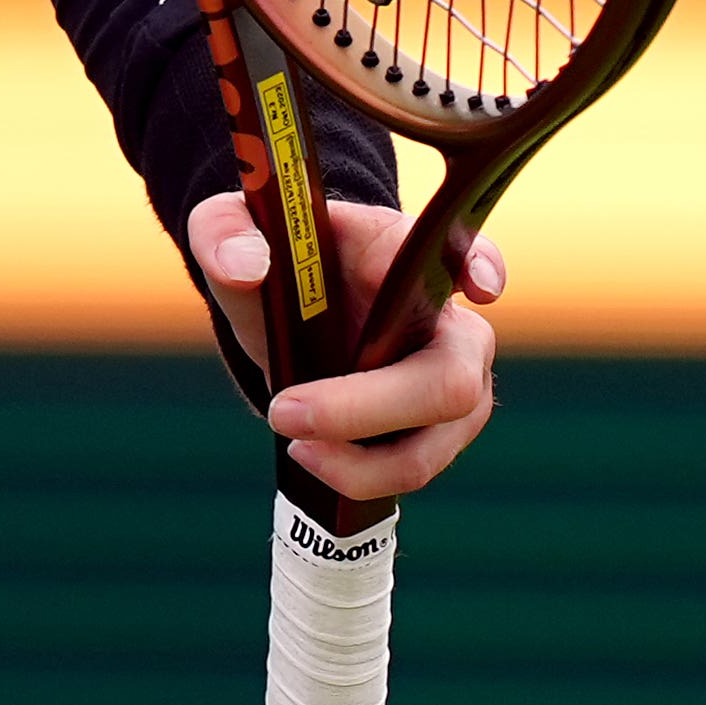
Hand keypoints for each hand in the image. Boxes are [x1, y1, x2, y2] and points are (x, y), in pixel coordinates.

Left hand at [184, 191, 507, 504]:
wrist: (291, 309)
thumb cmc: (276, 259)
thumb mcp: (229, 229)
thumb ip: (223, 232)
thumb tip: (246, 267)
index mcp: (406, 253)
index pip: (465, 253)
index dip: (482, 270)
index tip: (476, 288)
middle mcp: (449, 322)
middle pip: (451, 380)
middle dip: (365, 408)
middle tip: (285, 411)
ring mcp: (454, 383)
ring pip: (432, 443)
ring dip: (358, 460)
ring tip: (292, 442)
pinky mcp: (435, 432)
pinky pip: (412, 471)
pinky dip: (356, 475)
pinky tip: (312, 455)